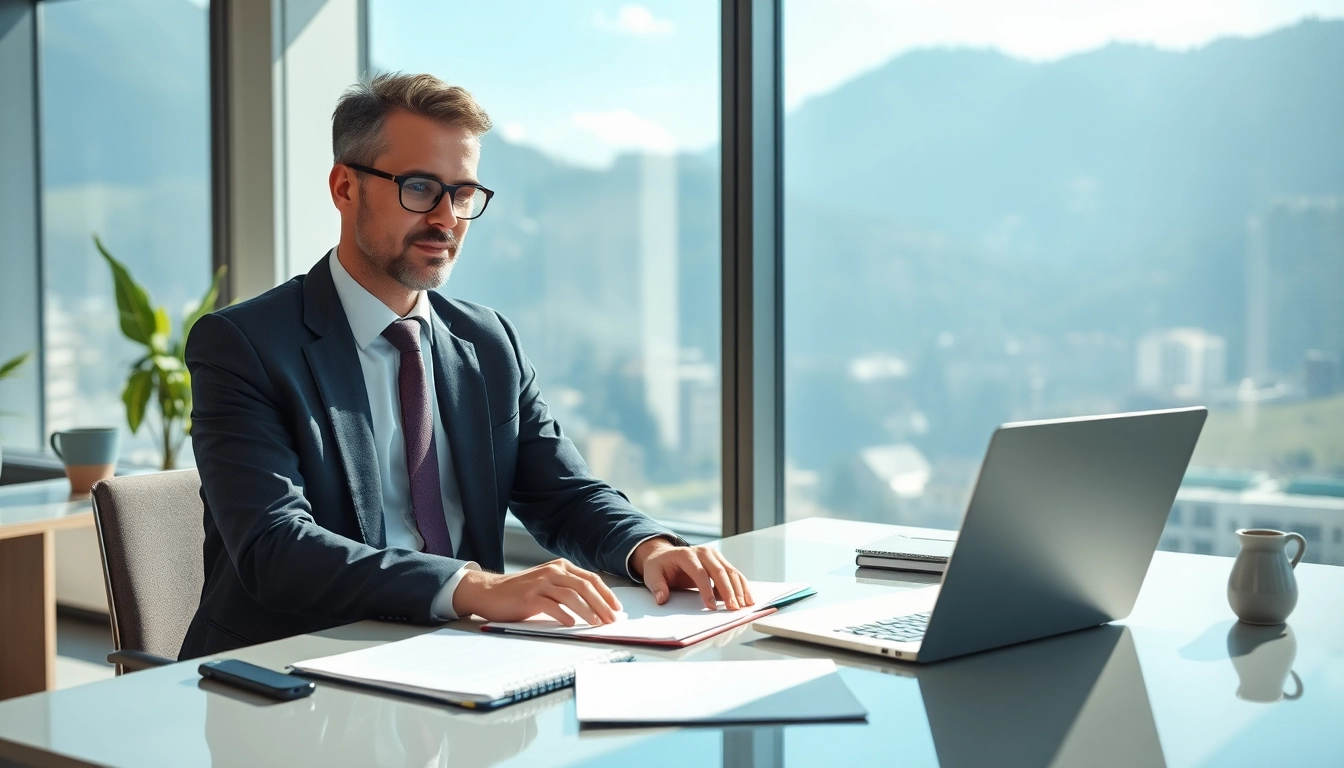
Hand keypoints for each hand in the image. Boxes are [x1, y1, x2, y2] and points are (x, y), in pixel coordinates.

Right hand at [451, 559, 622, 626]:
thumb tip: (595, 605)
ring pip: (571, 595)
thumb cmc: (521, 592)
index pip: (591, 578)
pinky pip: (551, 605)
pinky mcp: (529, 596)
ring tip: (596, 623)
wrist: (490, 592)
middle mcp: (552, 571)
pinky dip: (563, 614)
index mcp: (560, 567)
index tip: (616, 608)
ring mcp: (540, 583)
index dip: (606, 594)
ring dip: (587, 610)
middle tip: (611, 619)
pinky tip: (571, 623)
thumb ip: (567, 588)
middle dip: (602, 604)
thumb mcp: (548, 583)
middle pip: (584, 586)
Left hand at [633, 539, 755, 610]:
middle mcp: (703, 552)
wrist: (665, 555)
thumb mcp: (652, 575)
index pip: (699, 572)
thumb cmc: (659, 566)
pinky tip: (747, 598)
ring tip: (744, 605)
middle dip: (728, 591)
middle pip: (719, 571)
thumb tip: (662, 599)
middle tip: (733, 608)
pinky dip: (742, 585)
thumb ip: (657, 586)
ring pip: (730, 571)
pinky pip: (734, 573)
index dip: (706, 589)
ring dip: (739, 589)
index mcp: (685, 554)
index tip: (711, 606)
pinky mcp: (720, 561)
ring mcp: (714, 555)